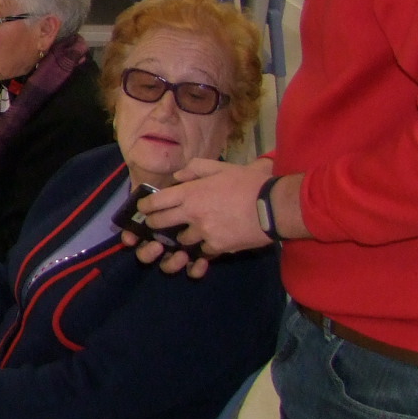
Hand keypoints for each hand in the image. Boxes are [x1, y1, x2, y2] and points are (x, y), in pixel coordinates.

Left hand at [131, 157, 279, 278]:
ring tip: (188, 232)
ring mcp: (203, 233)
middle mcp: (192, 214)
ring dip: (182, 237)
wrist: (273, 206)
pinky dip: (203, 247)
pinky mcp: (217, 247)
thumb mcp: (220, 168)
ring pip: (181, 240)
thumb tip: (177, 177)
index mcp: (190, 193)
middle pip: (161, 224)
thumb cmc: (248, 183)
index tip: (144, 208)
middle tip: (156, 224)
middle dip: (155, 224)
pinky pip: (202, 250)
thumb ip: (195, 169)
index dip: (146, 206)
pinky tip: (208, 241)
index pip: (156, 202)